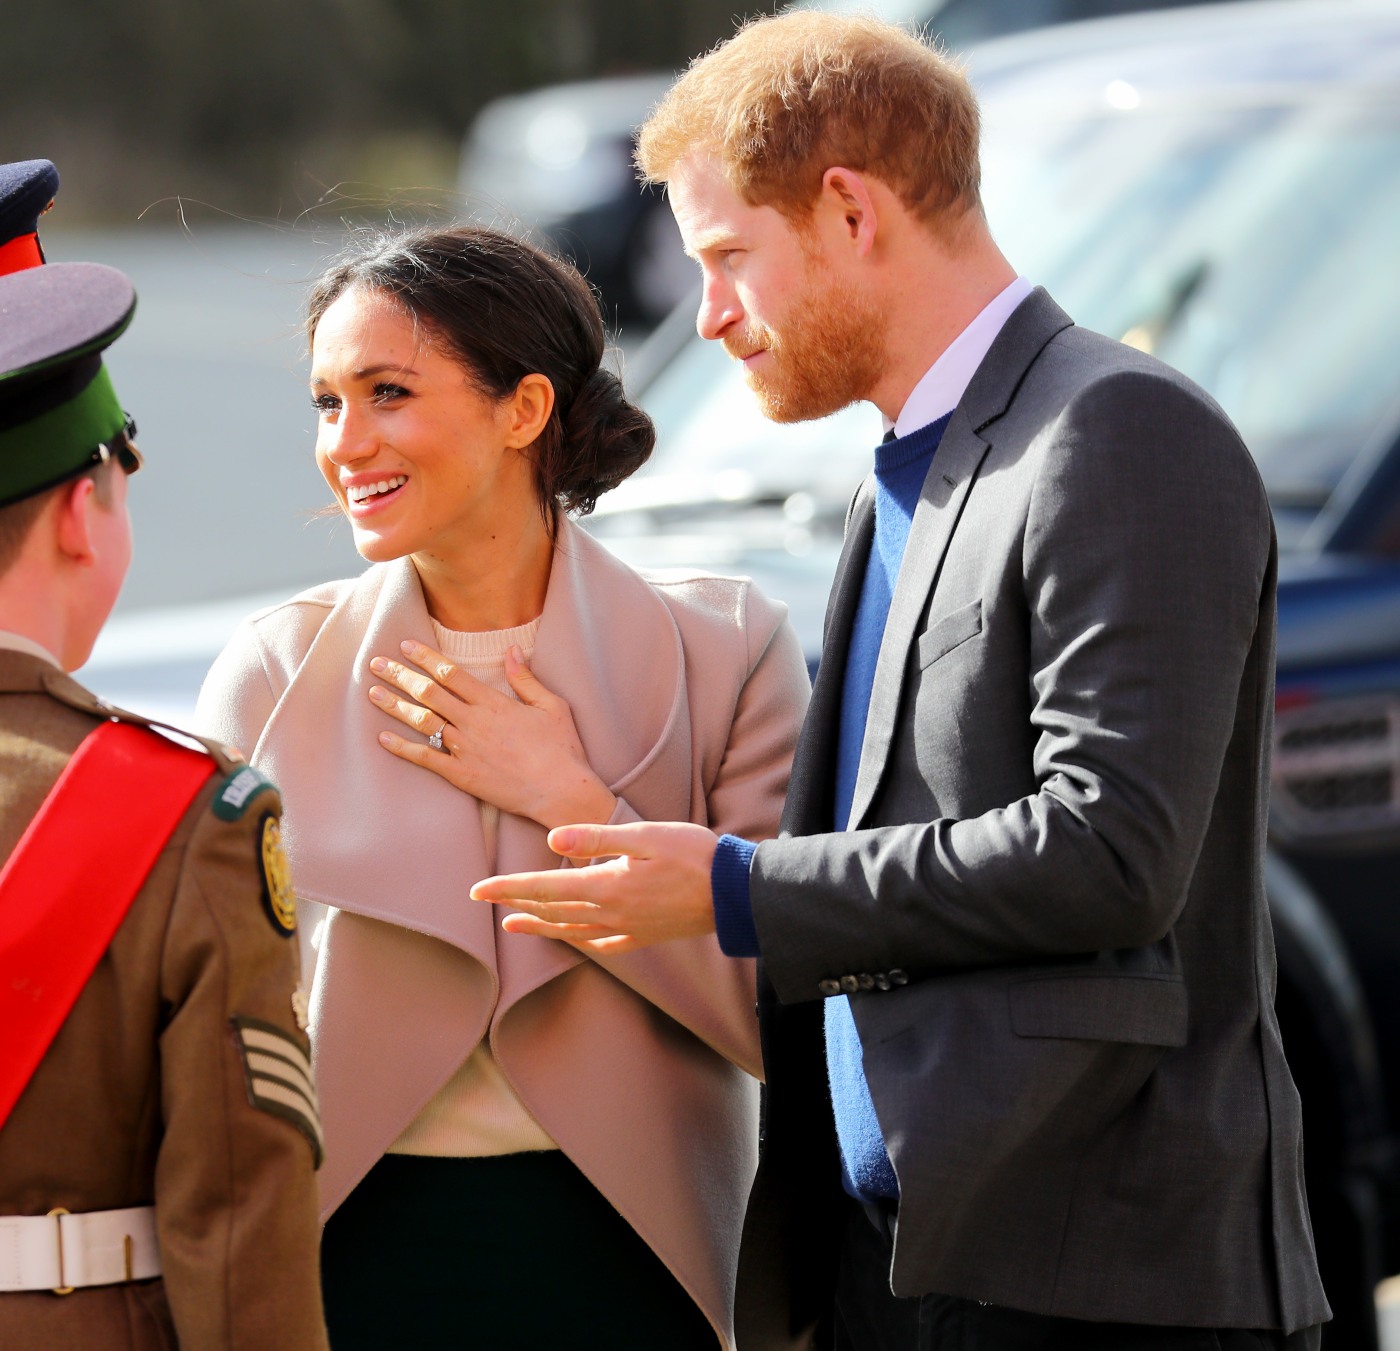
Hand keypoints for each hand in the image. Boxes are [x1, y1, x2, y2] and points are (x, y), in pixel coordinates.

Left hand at [368, 640, 615, 828]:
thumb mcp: (551, 705)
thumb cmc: (561, 748)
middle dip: (399, 675)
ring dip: (394, 705)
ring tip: (372, 692)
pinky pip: (426, 759)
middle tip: (376, 663)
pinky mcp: (462, 775)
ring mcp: (465, 749)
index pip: (450, 673)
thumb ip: (525, 677)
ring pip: (422, 721)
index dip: (425, 657)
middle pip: (428, 692)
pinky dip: (402, 748)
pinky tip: (383, 738)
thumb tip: (511, 649)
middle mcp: (473, 722)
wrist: (561, 791)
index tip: (405, 645)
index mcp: (493, 702)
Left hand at [470, 821, 718, 953]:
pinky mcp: (645, 935)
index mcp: (607, 886)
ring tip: (513, 925)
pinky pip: (604, 944)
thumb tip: (553, 840)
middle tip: (485, 901)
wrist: (736, 893)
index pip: (544, 887)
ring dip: (540, 926)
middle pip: (553, 909)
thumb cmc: (695, 855)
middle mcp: (611, 913)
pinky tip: (576, 941)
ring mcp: (628, 929)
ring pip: (572, 930)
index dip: (508, 888)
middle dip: (516, 904)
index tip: (477, 890)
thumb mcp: (646, 835)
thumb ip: (598, 837)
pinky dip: (582, 942)